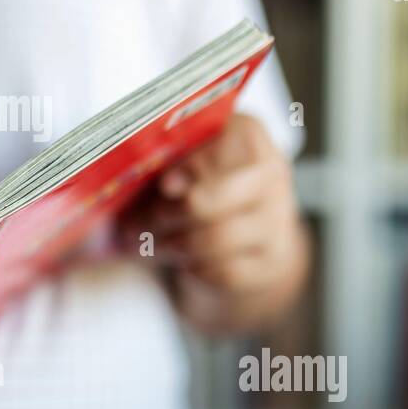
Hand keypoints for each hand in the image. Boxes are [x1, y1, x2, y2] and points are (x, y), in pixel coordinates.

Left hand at [122, 113, 308, 330]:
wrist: (248, 238)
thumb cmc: (202, 186)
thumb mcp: (185, 161)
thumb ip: (167, 161)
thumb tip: (152, 182)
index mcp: (249, 137)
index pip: (221, 146)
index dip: (190, 165)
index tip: (164, 185)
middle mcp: (271, 173)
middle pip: (213, 196)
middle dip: (163, 215)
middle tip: (131, 226)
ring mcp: (276, 219)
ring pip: (215, 238)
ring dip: (168, 245)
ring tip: (142, 246)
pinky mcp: (271, 262)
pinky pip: (224, 272)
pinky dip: (194, 270)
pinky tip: (179, 264)